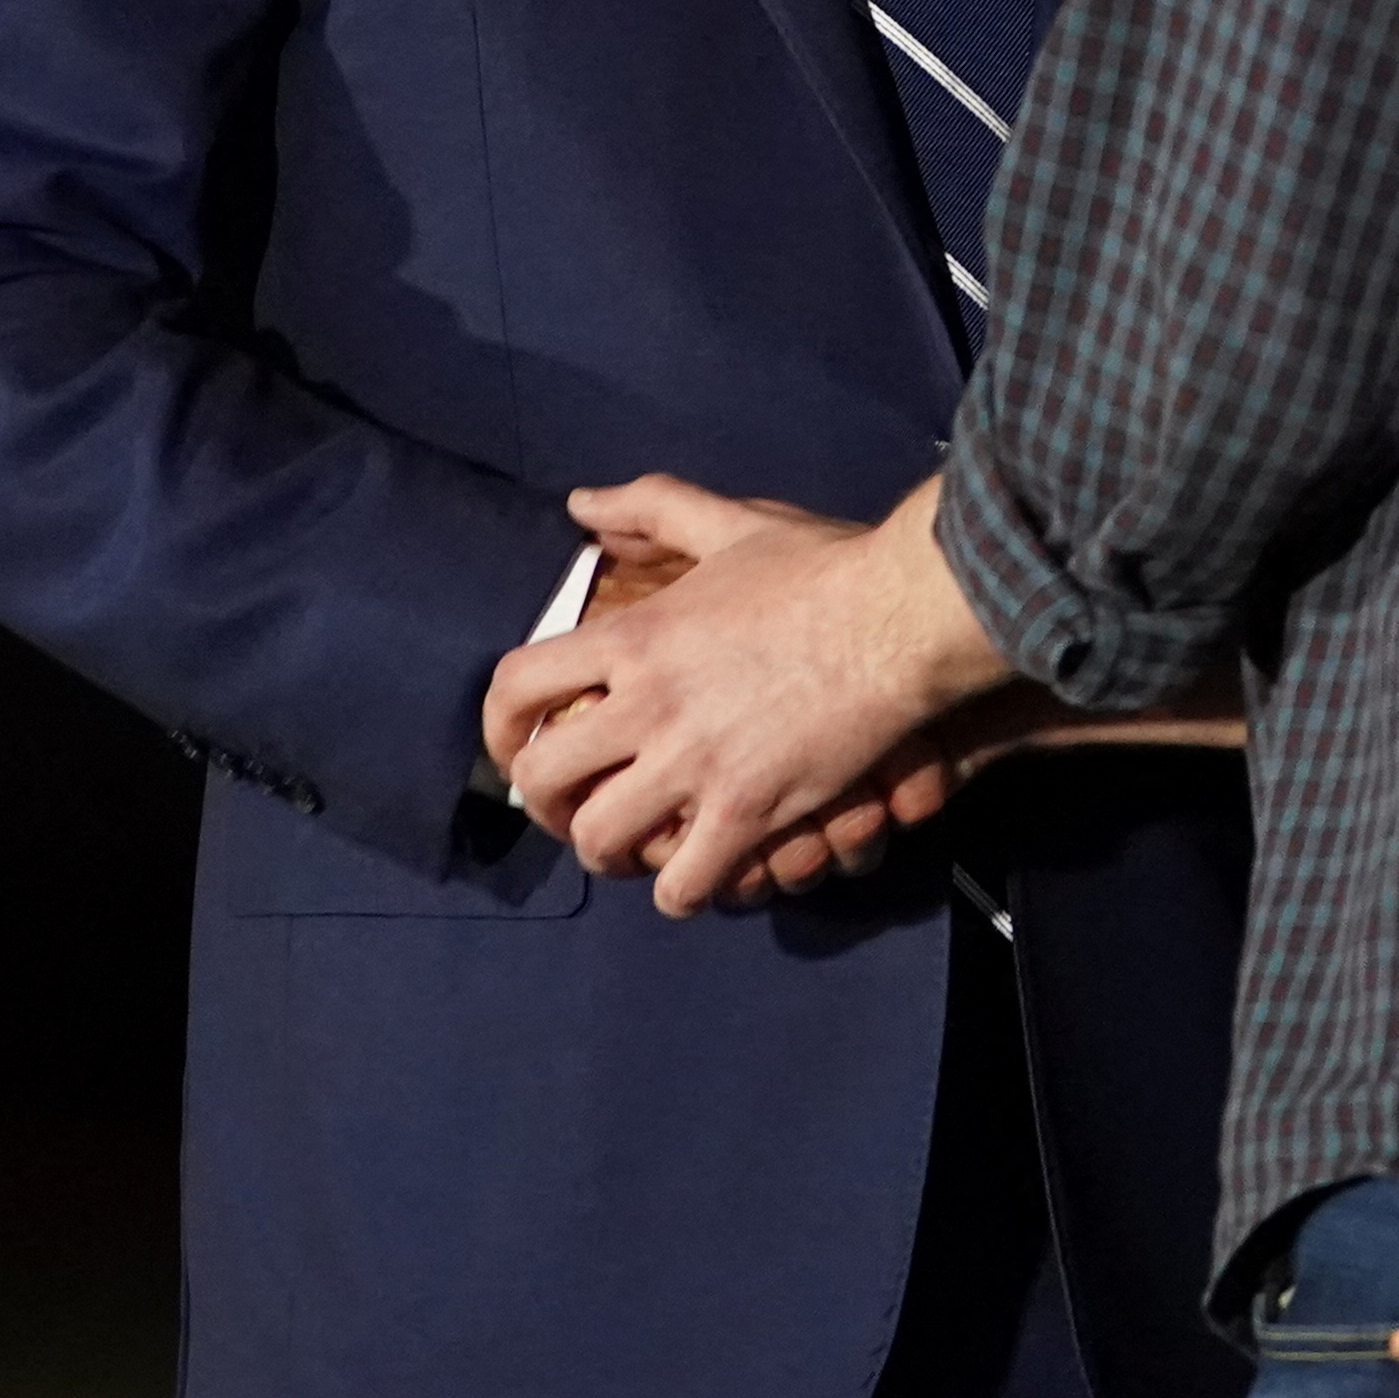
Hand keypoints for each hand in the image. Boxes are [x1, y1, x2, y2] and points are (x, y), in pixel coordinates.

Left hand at [486, 529, 891, 905]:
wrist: (900, 619)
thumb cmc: (822, 569)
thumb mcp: (731, 524)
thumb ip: (651, 507)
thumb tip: (582, 504)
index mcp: (634, 636)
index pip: (516, 685)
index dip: (498, 725)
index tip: (516, 744)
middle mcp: (647, 704)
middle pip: (542, 776)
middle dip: (544, 803)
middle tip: (571, 809)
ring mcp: (694, 763)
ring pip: (600, 838)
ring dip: (603, 853)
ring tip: (629, 850)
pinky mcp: (747, 811)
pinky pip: (681, 882)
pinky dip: (676, 892)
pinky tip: (693, 878)